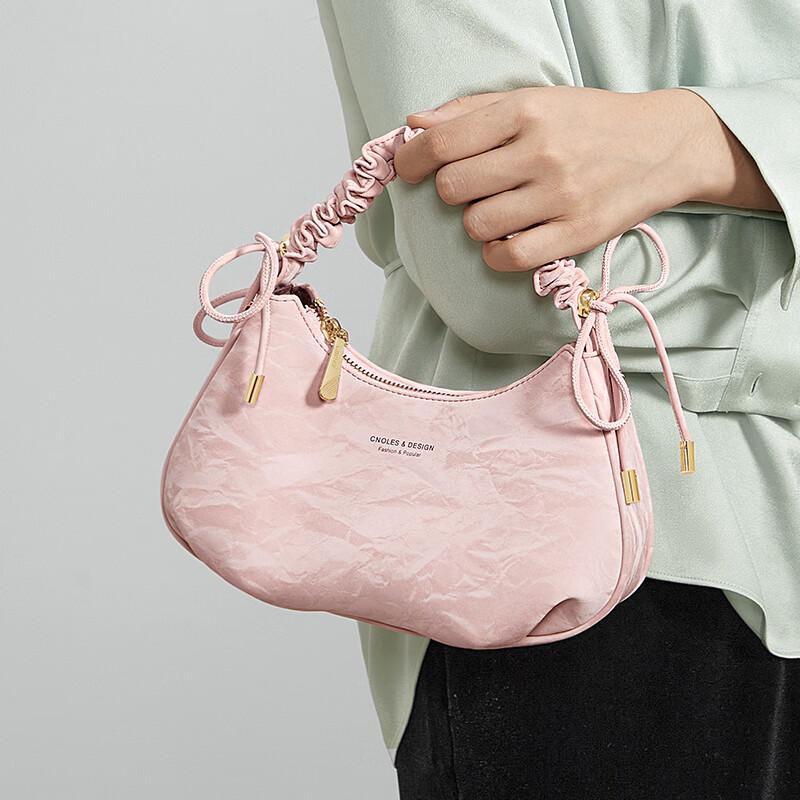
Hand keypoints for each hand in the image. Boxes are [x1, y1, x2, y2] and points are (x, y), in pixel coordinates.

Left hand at [395, 86, 778, 270]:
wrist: (662, 144)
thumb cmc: (588, 122)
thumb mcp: (534, 100)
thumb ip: (470, 111)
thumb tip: (414, 124)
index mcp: (525, 111)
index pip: (442, 144)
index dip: (411, 161)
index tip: (408, 169)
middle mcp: (541, 151)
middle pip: (454, 189)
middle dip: (452, 191)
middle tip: (473, 187)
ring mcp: (560, 195)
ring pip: (478, 225)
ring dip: (477, 223)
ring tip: (500, 210)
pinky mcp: (576, 234)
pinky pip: (509, 257)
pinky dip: (496, 254)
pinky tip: (507, 240)